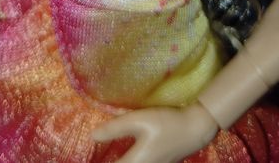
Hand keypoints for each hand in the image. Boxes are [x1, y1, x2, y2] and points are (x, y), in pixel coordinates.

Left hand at [92, 103, 218, 162]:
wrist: (195, 129)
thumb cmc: (166, 123)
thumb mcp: (138, 120)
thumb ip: (114, 129)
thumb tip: (91, 136)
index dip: (97, 162)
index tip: (83, 160)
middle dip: (108, 160)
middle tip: (91, 154)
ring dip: (118, 160)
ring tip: (107, 153)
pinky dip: (126, 160)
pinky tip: (125, 152)